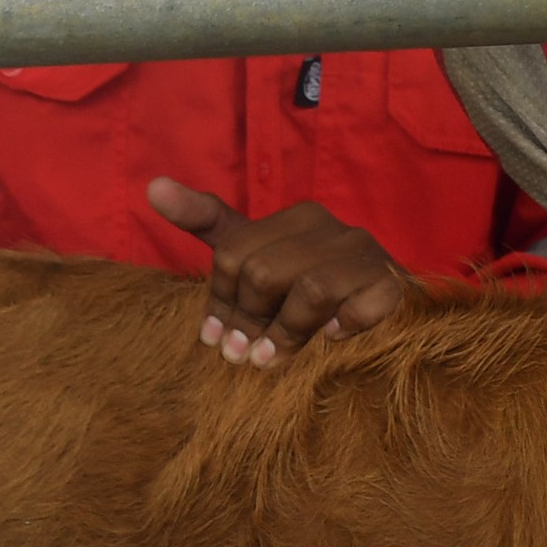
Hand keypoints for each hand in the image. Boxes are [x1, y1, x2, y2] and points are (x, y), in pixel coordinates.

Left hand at [148, 178, 411, 367]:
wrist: (395, 305)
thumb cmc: (313, 283)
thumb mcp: (258, 252)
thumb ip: (209, 222)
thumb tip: (152, 187)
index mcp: (294, 218)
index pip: (233, 254)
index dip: (218, 301)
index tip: (214, 339)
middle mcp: (328, 226)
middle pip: (264, 273)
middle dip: (248, 320)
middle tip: (244, 358)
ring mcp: (363, 253)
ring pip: (309, 291)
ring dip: (286, 333)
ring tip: (272, 359)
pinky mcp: (390, 283)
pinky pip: (359, 308)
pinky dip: (344, 328)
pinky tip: (334, 337)